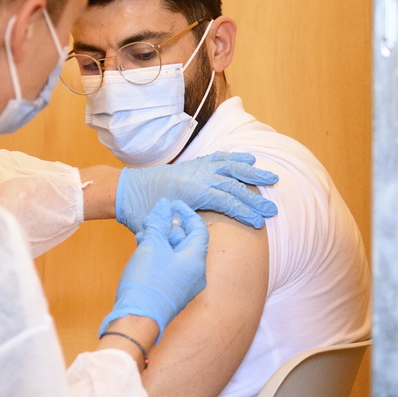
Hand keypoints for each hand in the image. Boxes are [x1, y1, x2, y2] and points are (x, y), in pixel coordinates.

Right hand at [102, 199, 209, 335]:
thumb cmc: (146, 282)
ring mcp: (186, 286)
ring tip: (143, 234)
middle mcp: (196, 274)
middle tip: (153, 219)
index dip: (187, 213)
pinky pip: (171, 268)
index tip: (173, 204)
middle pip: (187, 242)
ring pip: (177, 255)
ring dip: (161, 241)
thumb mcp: (152, 245)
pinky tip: (143, 250)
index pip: (199, 230)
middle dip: (169, 227)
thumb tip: (164, 207)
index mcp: (196, 261)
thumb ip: (159, 224)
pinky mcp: (174, 294)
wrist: (136, 319)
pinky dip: (160, 255)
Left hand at [117, 152, 278, 230]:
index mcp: (191, 191)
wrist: (124, 191)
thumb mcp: (162, 226)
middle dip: (255, 199)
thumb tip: (200, 237)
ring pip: (230, 168)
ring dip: (252, 174)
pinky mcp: (193, 165)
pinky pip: (218, 159)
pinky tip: (249, 160)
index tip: (260, 223)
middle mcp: (197, 176)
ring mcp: (195, 168)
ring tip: (272, 178)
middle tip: (273, 210)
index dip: (245, 213)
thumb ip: (183, 229)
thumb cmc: (141, 213)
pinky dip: (235, 159)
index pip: (226, 201)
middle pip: (234, 185)